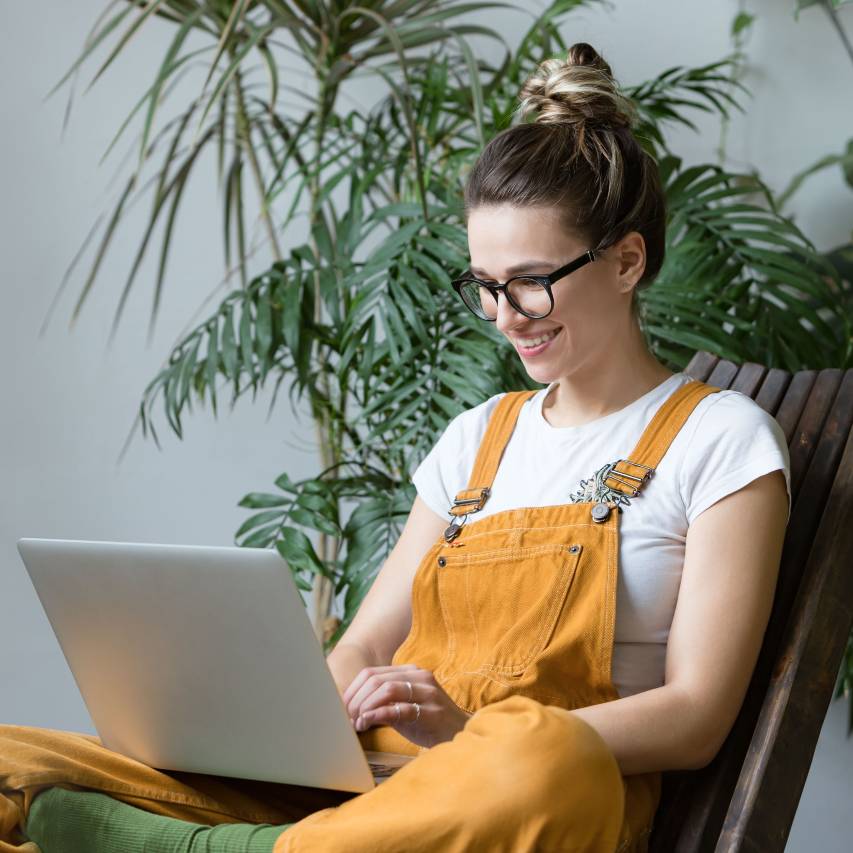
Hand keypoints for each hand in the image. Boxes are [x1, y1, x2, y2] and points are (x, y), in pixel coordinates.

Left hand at [343, 664, 471, 748]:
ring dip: (365, 707)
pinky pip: (398, 709)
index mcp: (411, 671)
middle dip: (356, 699)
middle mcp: (419, 676)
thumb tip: (351, 708)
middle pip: (376, 680)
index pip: (372, 673)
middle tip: (347, 717)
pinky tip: (367, 723)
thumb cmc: (428, 722)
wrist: (460, 735)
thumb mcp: (404, 706)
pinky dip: (377, 715)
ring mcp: (427, 693)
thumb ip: (383, 701)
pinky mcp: (431, 712)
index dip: (353, 690)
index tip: (342, 707)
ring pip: (386, 690)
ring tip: (357, 722)